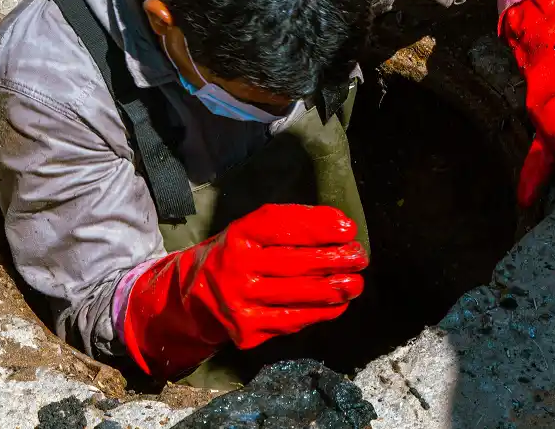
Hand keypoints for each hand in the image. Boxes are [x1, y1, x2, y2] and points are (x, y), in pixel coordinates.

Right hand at [123, 204, 367, 377]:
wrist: (194, 295)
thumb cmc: (239, 255)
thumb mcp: (252, 230)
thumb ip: (290, 225)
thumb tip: (339, 225)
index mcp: (239, 235)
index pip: (283, 226)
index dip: (319, 226)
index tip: (349, 228)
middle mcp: (236, 267)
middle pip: (295, 262)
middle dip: (335, 259)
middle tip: (360, 257)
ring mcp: (240, 301)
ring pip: (298, 294)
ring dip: (335, 288)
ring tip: (356, 283)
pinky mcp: (247, 329)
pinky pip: (293, 320)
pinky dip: (321, 313)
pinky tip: (339, 305)